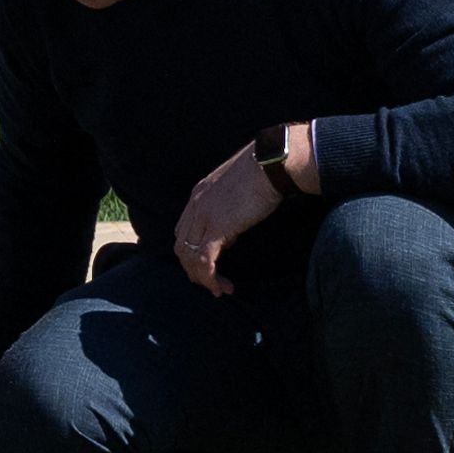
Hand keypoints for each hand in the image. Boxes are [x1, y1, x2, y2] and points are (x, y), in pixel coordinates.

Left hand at [172, 126, 305, 297]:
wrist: (271, 162)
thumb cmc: (263, 172)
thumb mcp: (236, 191)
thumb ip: (228, 209)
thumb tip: (231, 231)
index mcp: (198, 195)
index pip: (183, 230)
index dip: (192, 251)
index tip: (209, 264)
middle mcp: (195, 205)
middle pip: (182, 246)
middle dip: (193, 269)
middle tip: (211, 283)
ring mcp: (204, 216)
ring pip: (190, 256)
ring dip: (203, 278)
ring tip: (219, 289)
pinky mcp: (217, 227)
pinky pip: (205, 260)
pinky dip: (211, 277)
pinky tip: (224, 286)